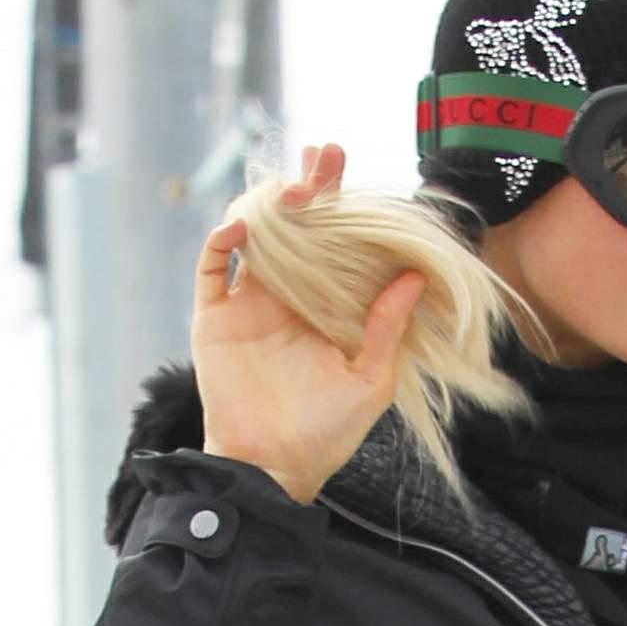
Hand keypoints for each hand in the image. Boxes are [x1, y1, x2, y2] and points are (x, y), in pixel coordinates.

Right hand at [193, 144, 425, 506]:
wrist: (274, 468)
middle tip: (324, 156)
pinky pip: (211, 267)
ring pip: (249, 232)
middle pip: (290, 223)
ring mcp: (245, 302)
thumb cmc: (326, 434)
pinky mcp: (213, 317)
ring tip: (294, 189)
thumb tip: (415, 275)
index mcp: (319, 303)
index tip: (344, 166)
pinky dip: (222, 239)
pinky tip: (242, 226)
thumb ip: (386, 328)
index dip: (333, 200)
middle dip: (305, 185)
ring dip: (268, 202)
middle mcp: (282, 295)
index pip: (327, 238)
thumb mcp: (369, 380)